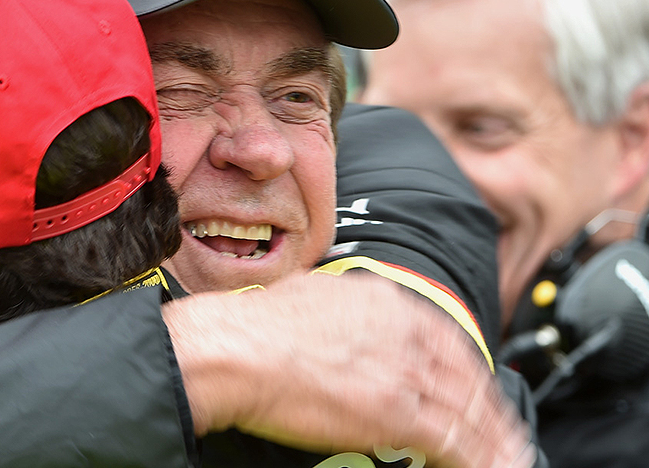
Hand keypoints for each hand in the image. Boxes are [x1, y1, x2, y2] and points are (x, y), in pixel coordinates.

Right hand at [163, 269, 535, 467]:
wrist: (237, 348)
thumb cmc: (257, 325)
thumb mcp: (312, 296)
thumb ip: (343, 307)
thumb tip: (343, 318)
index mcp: (386, 303)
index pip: (447, 342)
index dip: (469, 374)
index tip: (476, 393)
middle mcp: (405, 333)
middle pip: (465, 378)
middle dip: (490, 412)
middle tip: (505, 436)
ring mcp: (403, 371)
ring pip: (466, 411)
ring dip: (493, 441)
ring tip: (509, 461)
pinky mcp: (396, 411)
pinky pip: (452, 440)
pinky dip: (476, 458)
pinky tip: (488, 467)